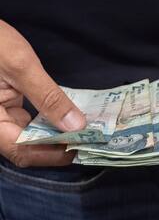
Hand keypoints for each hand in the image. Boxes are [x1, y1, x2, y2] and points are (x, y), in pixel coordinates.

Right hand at [0, 20, 85, 166]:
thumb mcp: (20, 66)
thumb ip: (48, 98)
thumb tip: (75, 125)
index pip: (22, 150)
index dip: (53, 154)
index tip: (82, 147)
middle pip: (26, 147)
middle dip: (58, 146)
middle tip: (89, 140)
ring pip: (28, 136)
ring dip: (55, 135)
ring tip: (83, 131)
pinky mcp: (4, 106)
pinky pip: (26, 122)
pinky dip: (47, 122)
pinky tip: (68, 117)